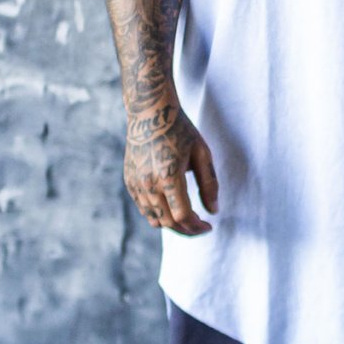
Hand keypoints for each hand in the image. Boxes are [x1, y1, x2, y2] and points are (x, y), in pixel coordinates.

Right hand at [123, 102, 218, 235]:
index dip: (197, 227)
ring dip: (173, 225)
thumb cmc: (181, 131)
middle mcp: (149, 183)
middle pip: (168, 222)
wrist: (151, 113)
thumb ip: (209, 184)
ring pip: (154, 219)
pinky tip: (172, 210)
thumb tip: (213, 211)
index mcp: (169, 176)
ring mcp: (136, 184)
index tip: (209, 226)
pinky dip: (158, 216)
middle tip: (201, 227)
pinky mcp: (129, 181)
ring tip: (188, 221)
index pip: (183, 215)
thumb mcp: (202, 153)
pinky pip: (144, 208)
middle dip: (187, 230)